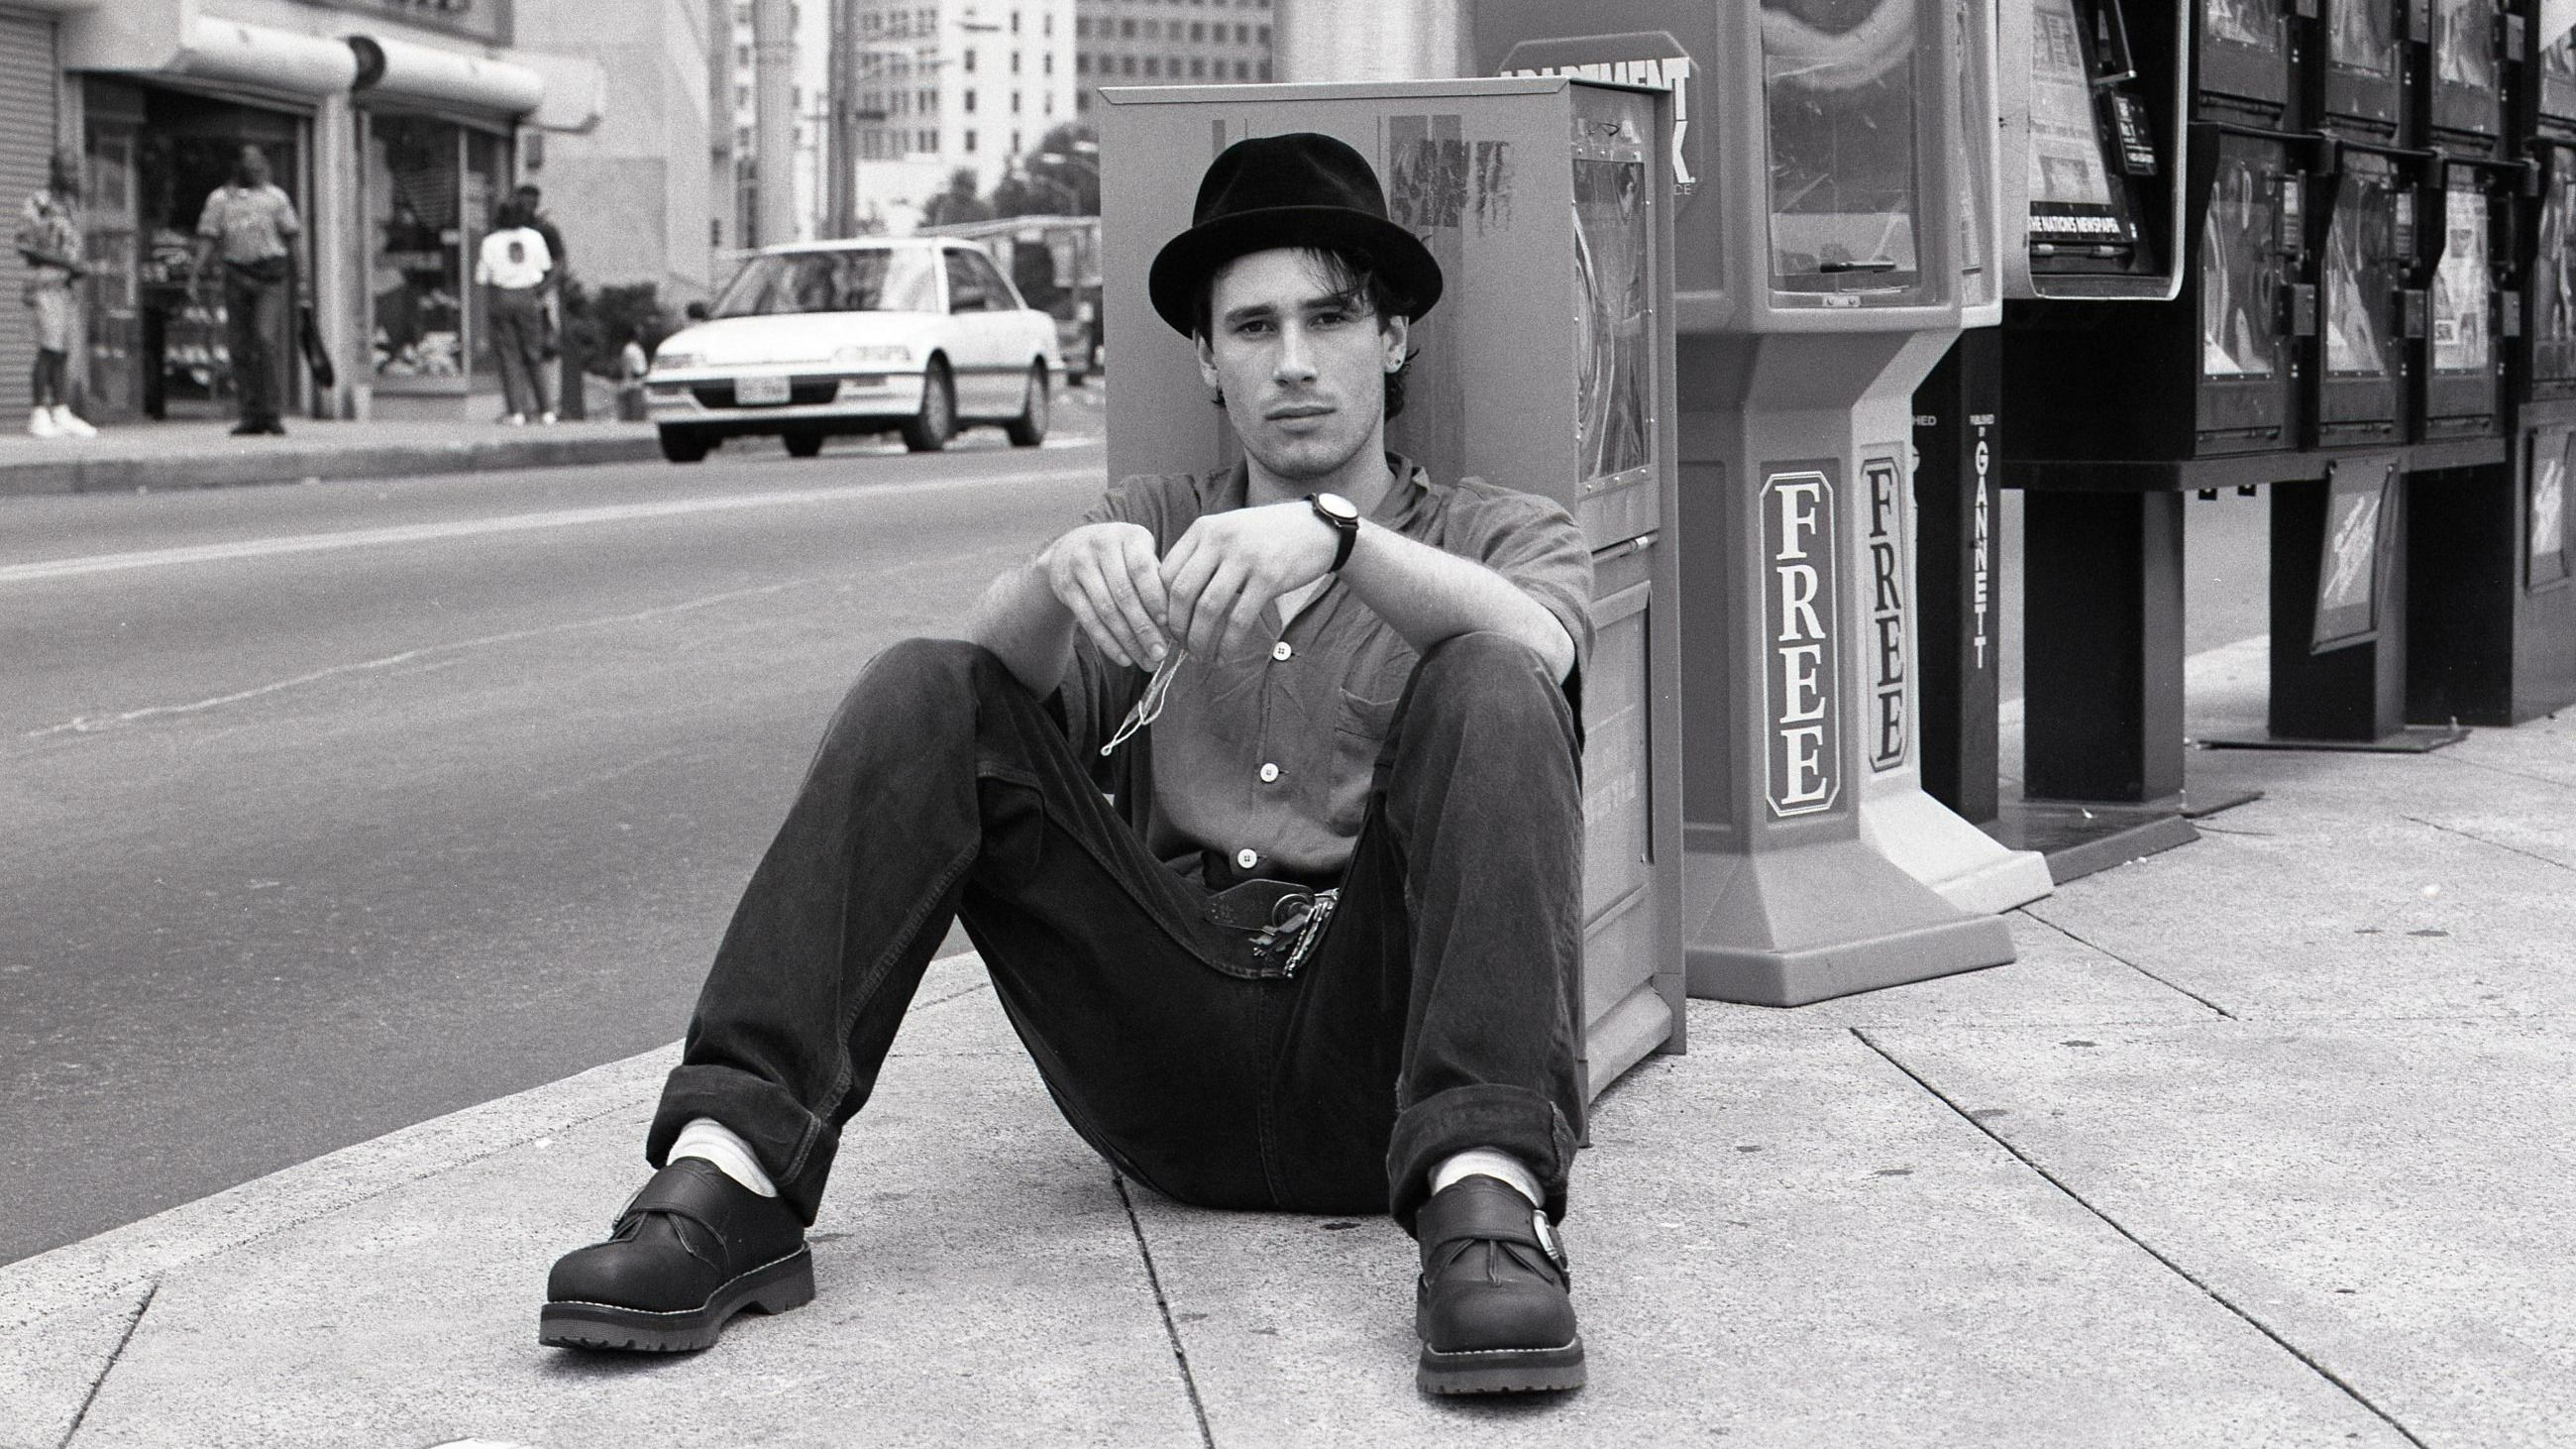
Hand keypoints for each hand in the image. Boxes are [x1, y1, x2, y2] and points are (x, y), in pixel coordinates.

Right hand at [1041, 521, 1170, 669]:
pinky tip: (1124, 658)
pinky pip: (1088, 619)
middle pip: (1124, 594)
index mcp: (1129, 535)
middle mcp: (1101, 545)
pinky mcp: (1065, 585)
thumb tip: (1178, 621)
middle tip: (1161, 654)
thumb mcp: (1140, 555)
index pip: (1141, 569)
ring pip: (1106, 610)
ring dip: (1128, 641)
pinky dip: (1108, 643)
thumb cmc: (1122, 557)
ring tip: (1146, 662)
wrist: (1072, 547)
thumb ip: (1158, 580)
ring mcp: (1079, 564)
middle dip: (1144, 628)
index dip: (1154, 598)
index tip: (1168, 624)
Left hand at [1159, 501, 1338, 661]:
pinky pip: (1239, 619)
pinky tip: (1224, 656)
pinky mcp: (1269, 578)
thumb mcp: (1228, 531)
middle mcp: (1220, 540)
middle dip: (1177, 627)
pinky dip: (1227, 644)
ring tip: (1200, 656)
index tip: (1166, 626)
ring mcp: (1245, 558)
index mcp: (1204, 529)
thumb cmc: (1267, 535)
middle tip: (1181, 646)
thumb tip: (1171, 600)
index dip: (1161, 605)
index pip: (1166, 573)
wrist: (1316, 528)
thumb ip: (1201, 555)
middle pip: (1182, 592)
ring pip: (1207, 609)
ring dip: (1199, 640)